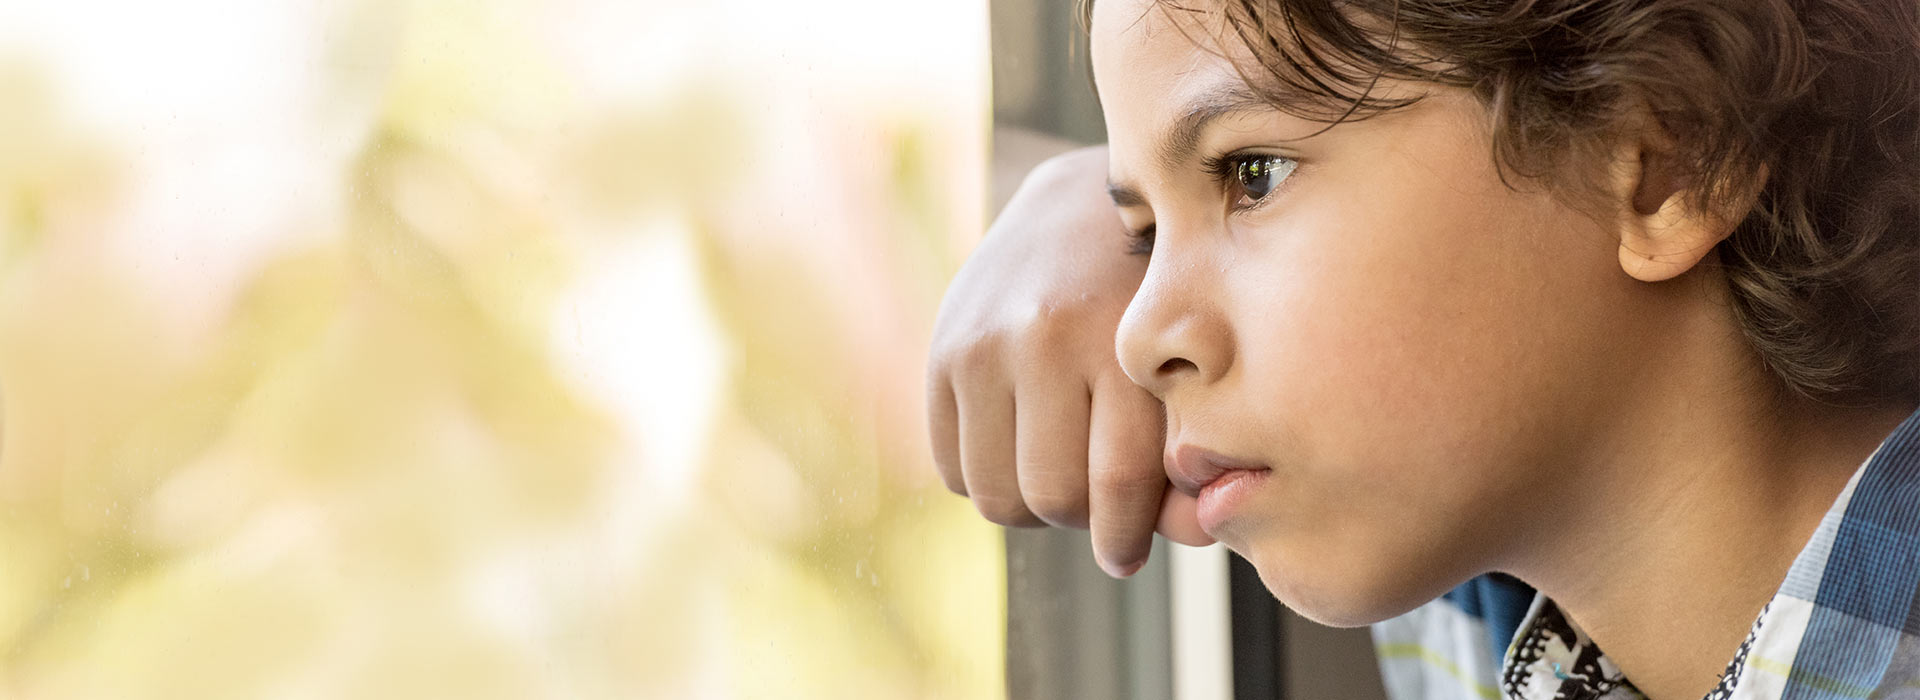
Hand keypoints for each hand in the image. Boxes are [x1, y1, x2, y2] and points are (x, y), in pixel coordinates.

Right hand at [927, 145, 1211, 578]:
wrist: (1083, 207)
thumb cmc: (1157, 307)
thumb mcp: (1188, 365)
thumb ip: (1191, 454)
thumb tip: (1190, 533)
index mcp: (1121, 340)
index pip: (1119, 482)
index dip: (1124, 537)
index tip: (1124, 554)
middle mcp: (1045, 336)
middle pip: (1053, 497)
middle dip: (1081, 517)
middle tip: (1095, 500)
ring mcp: (984, 341)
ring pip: (996, 494)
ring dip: (1030, 505)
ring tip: (1058, 473)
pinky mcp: (943, 350)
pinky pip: (953, 468)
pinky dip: (987, 476)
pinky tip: (1019, 447)